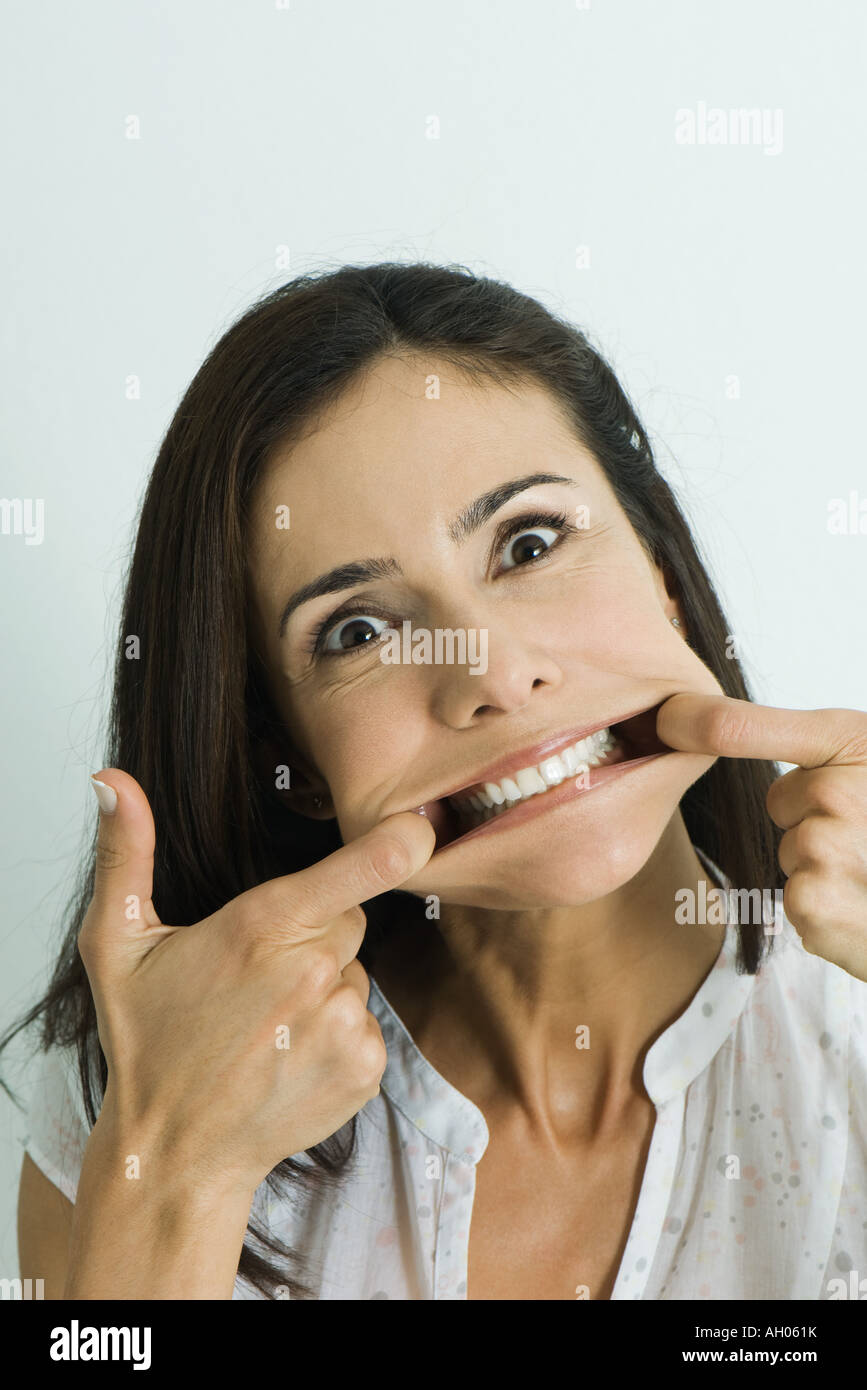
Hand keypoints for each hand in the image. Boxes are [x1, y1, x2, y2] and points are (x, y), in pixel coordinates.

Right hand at [79, 769, 436, 1196]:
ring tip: (269, 1021)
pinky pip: (369, 1021)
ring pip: (356, 970)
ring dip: (325, 985)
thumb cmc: (146, 1041)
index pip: (358, 868)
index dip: (398, 841)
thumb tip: (112, 782)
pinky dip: (339, 1032)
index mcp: (260, 928)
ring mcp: (342, 1023)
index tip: (422, 825)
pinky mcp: (364, 1067)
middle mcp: (310, 972)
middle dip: (316, 929)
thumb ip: (125, 854)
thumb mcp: (116, 944)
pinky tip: (291, 1053)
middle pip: (350, 913)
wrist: (176, 1152)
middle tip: (260, 970)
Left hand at [656, 694, 866, 981]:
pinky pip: (798, 898)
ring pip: (792, 852)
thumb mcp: (864, 755)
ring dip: (825, 868)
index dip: (703, 721)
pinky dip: (828, 911)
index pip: (753, 727)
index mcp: (854, 742)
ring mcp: (836, 848)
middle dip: (818, 822)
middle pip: (783, 802)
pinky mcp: (820, 905)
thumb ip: (796, 735)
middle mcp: (846, 789)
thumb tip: (678, 717)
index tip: (665, 717)